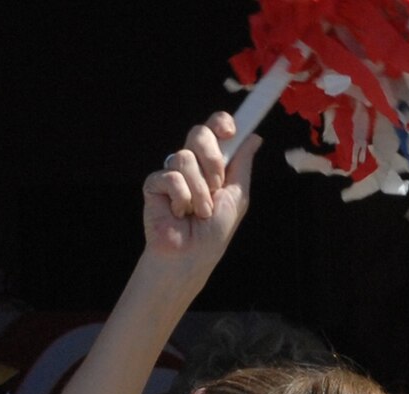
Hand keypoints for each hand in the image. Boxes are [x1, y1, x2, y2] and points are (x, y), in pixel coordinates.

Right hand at [141, 113, 257, 272]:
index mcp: (211, 164)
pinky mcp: (154, 184)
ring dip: (199, 190)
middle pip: (198, 133)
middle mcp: (191, 165)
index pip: (214, 131)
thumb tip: (254, 137)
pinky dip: (181, 198)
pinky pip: (170, 177)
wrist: (192, 255)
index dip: (221, 123)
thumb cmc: (214, 232)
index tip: (230, 131)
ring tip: (199, 212)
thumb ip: (242, 165)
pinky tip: (178, 213)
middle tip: (217, 185)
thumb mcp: (237, 196)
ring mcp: (171, 172)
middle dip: (211, 158)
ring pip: (184, 157)